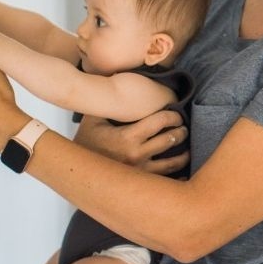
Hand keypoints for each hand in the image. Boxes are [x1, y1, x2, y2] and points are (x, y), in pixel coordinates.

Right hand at [74, 111, 188, 175]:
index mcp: (128, 137)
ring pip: (172, 163)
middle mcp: (136, 156)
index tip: (177, 114)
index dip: (172, 116)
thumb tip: (118, 78)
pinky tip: (182, 175)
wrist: (75, 170)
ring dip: (184, 154)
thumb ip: (109, 102)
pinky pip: (165, 182)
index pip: (159, 122)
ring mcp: (140, 172)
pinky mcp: (139, 184)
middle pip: (169, 140)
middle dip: (181, 132)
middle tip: (184, 128)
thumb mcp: (93, 118)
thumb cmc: (85, 141)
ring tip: (187, 147)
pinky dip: (177, 178)